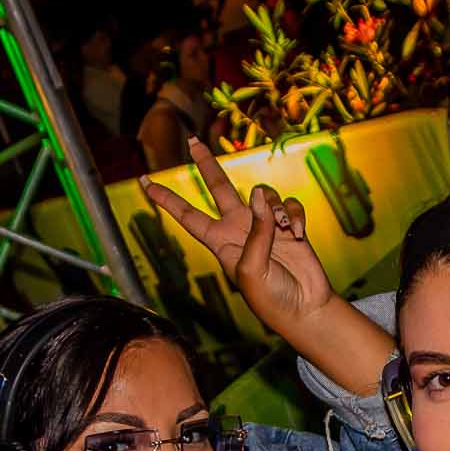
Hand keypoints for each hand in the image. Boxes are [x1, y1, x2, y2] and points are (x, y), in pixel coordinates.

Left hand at [140, 136, 332, 334]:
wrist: (304, 309)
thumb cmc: (271, 298)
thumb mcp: (251, 269)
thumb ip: (255, 231)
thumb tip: (260, 196)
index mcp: (220, 242)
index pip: (188, 215)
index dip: (166, 199)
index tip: (145, 182)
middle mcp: (239, 229)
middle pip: (219, 188)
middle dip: (206, 164)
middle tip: (192, 142)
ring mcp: (265, 225)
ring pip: (263, 193)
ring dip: (275, 206)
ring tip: (283, 229)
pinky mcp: (289, 225)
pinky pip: (289, 205)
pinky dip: (294, 215)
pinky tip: (298, 234)